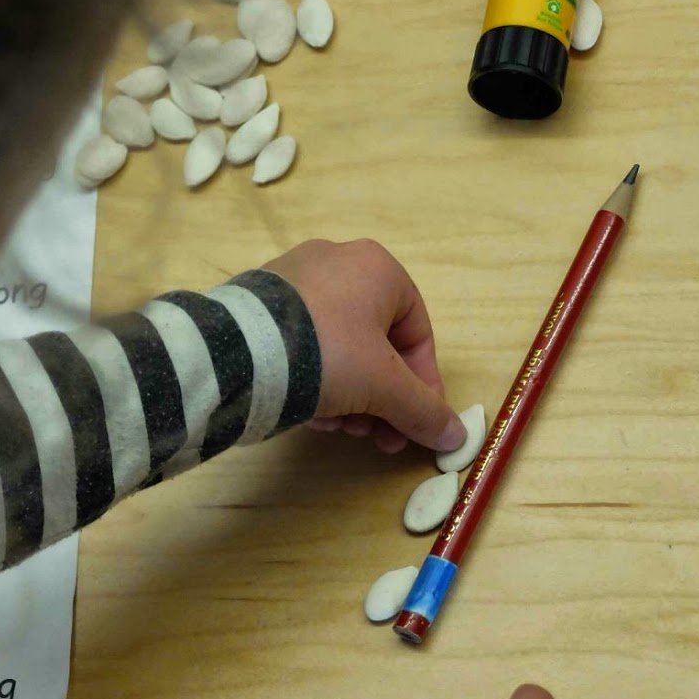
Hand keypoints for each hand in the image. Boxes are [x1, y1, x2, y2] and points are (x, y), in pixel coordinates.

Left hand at [263, 238, 466, 455]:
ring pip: (339, 347)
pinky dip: (314, 379)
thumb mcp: (385, 388)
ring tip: (339, 429)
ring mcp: (293, 280)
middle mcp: (337, 261)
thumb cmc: (330, 355)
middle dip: (381, 398)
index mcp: (377, 268)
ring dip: (349, 395)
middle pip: (376, 344)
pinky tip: (308, 412)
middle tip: (377, 437)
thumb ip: (423, 410)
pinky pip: (302, 343)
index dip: (423, 385)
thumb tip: (457, 435)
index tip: (417, 425)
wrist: (240, 353)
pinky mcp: (259, 303)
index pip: (418, 331)